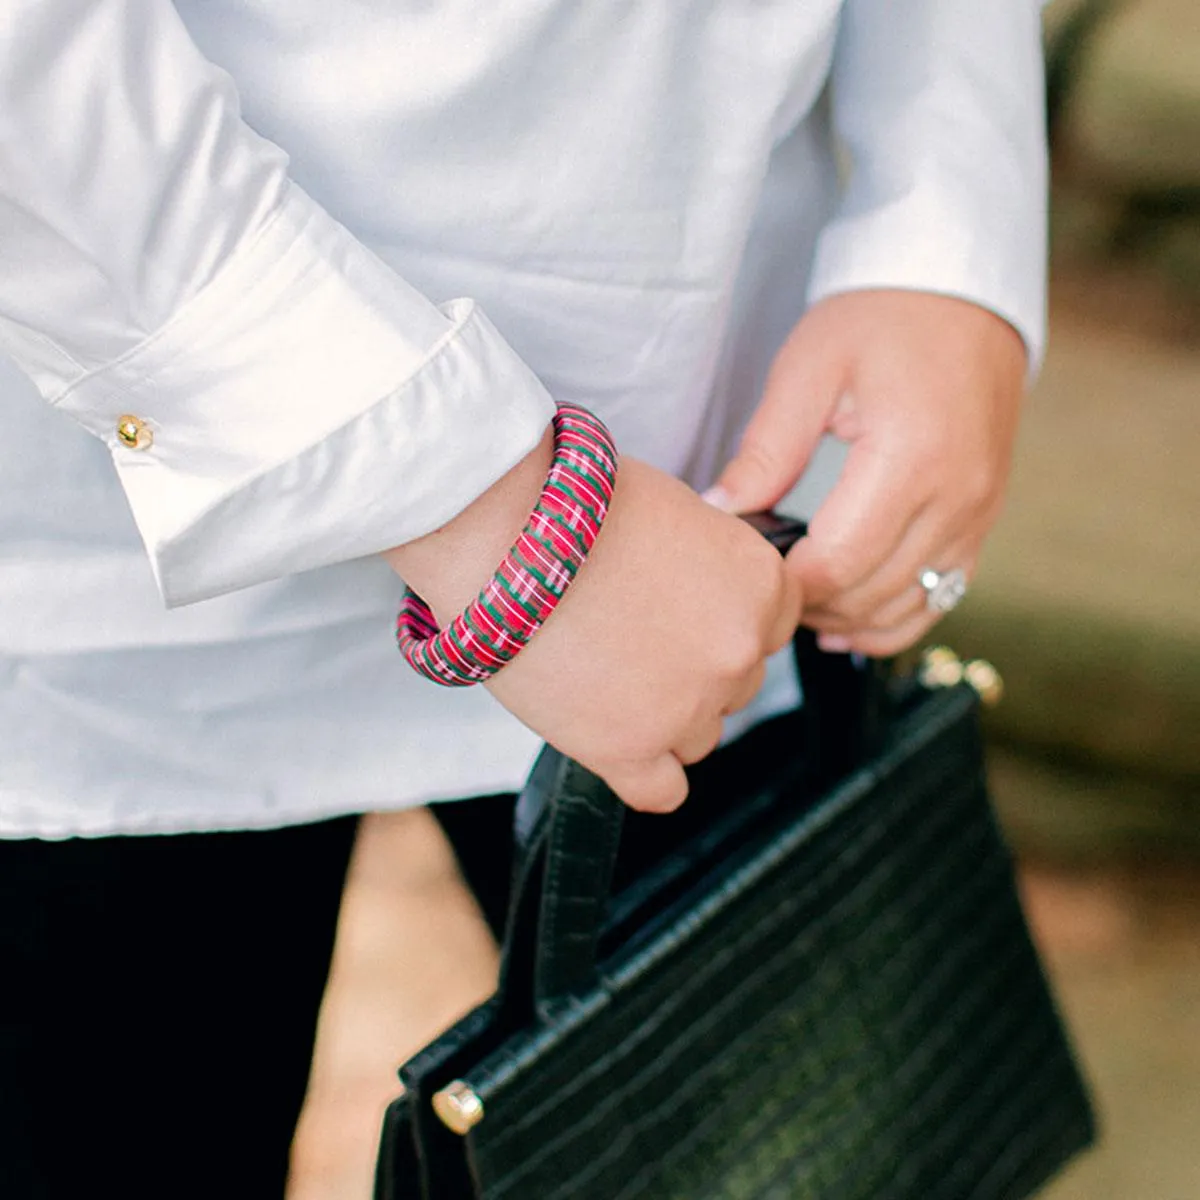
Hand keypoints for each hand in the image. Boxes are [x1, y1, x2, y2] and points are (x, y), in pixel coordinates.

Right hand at [386, 438, 800, 812]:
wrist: (498, 533)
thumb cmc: (570, 505)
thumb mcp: (673, 510)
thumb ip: (708, 562)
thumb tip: (703, 591)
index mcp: (758, 582)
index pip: (772, 627)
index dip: (723, 620)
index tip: (687, 616)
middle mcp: (737, 650)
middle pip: (736, 684)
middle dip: (691, 668)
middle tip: (632, 641)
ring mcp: (687, 706)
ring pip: (698, 737)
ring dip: (661, 717)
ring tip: (603, 676)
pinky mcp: (629, 750)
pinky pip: (662, 791)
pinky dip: (641, 771)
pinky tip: (613, 740)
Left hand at [706, 290, 1026, 655]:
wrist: (962, 291)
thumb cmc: (880, 318)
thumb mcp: (809, 368)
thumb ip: (766, 450)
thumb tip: (720, 512)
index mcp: (911, 458)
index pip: (836, 562)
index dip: (783, 584)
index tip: (744, 572)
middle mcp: (957, 496)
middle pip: (870, 594)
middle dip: (809, 605)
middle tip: (759, 589)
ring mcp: (978, 513)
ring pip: (909, 606)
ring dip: (848, 618)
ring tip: (796, 605)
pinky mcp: (984, 519)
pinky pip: (942, 596)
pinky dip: (894, 618)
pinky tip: (848, 620)